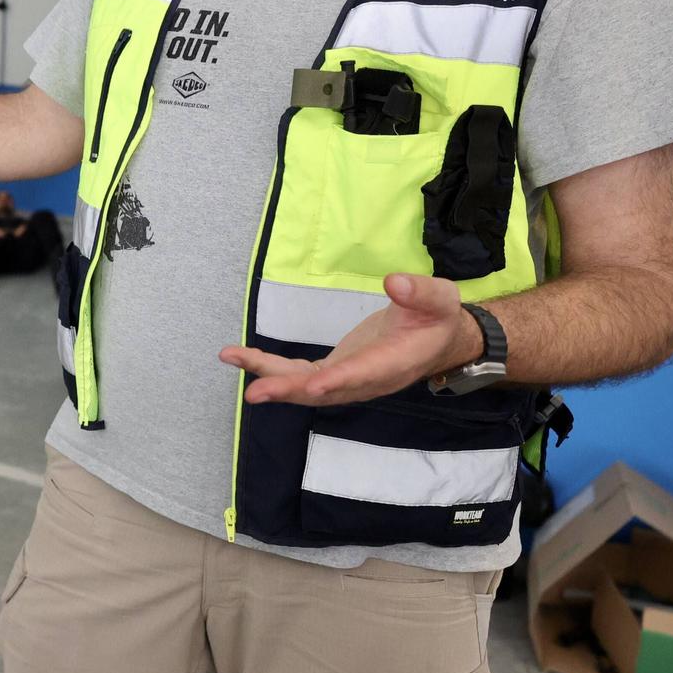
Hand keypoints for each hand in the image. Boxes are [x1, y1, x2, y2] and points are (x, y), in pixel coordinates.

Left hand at [220, 273, 482, 406]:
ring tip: (233, 359)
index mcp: (395, 362)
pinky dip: (270, 368)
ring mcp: (348, 380)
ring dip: (269, 377)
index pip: (364, 373)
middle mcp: (367, 380)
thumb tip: (394, 282)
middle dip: (289, 389)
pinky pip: (299, 376)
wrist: (437, 341)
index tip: (315, 384)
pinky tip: (242, 357)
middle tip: (256, 390)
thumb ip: (420, 292)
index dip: (339, 380)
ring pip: (306, 386)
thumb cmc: (436, 318)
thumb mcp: (439, 299)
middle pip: (325, 390)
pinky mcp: (334, 373)